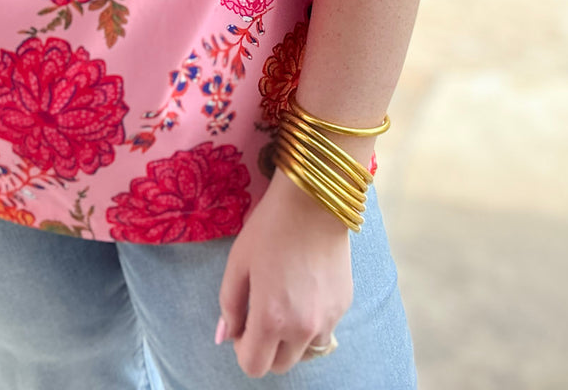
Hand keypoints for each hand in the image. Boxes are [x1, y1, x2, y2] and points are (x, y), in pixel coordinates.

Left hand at [216, 166, 352, 377]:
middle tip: (260, 314)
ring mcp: (327, 319)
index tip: (242, 325)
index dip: (242, 349)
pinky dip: (311, 323)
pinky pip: (323, 330)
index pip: (254, 366)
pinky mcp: (343, 306)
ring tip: (284, 302)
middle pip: (279, 365)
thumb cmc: (269, 228)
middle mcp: (302, 328)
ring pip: (305, 352)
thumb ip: (229, 305)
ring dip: (290, 339)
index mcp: (271, 319)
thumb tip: (224, 337)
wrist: (314, 202)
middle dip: (265, 348)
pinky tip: (304, 290)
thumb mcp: (238, 263)